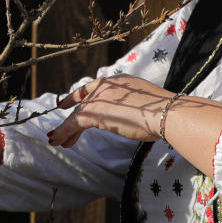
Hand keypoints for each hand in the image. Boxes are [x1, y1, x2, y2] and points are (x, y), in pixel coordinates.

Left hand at [48, 74, 173, 147]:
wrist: (165, 113)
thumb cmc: (164, 113)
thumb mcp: (146, 104)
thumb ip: (134, 106)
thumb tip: (139, 116)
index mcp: (119, 81)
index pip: (94, 87)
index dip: (79, 95)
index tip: (67, 102)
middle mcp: (106, 86)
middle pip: (83, 101)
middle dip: (71, 117)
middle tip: (60, 129)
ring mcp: (99, 98)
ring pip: (76, 115)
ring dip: (65, 130)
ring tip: (56, 140)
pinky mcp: (93, 113)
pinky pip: (72, 124)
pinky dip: (63, 133)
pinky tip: (57, 141)